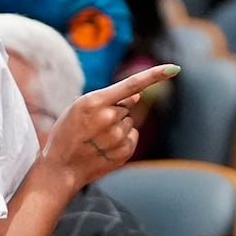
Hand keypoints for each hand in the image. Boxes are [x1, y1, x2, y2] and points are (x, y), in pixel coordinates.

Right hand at [41, 64, 177, 188]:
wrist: (61, 168)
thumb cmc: (68, 133)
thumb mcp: (79, 108)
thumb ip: (110, 99)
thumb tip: (137, 95)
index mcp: (94, 102)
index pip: (131, 85)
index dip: (154, 76)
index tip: (174, 68)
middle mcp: (109, 118)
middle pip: (127, 106)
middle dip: (115, 111)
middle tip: (94, 125)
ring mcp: (118, 136)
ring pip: (129, 121)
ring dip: (118, 126)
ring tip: (97, 137)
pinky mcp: (125, 151)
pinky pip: (133, 135)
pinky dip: (123, 139)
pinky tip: (105, 146)